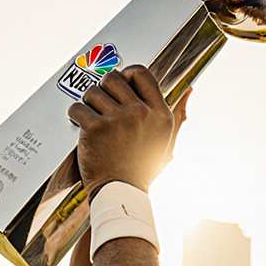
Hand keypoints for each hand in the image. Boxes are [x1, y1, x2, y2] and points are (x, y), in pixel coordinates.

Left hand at [67, 66, 187, 199]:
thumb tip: (189, 91)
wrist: (121, 192)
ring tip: (93, 118)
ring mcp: (117, 119)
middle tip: (102, 104)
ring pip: (93, 91)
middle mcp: (141, 113)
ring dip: (89, 103)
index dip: (126, 75)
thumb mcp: (166, 141)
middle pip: (113, 78)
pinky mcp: (95, 127)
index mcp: (160, 114)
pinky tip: (83, 127)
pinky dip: (76, 116)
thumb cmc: (142, 168)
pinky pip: (77, 107)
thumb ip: (178, 115)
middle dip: (104, 89)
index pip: (141, 73)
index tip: (119, 85)